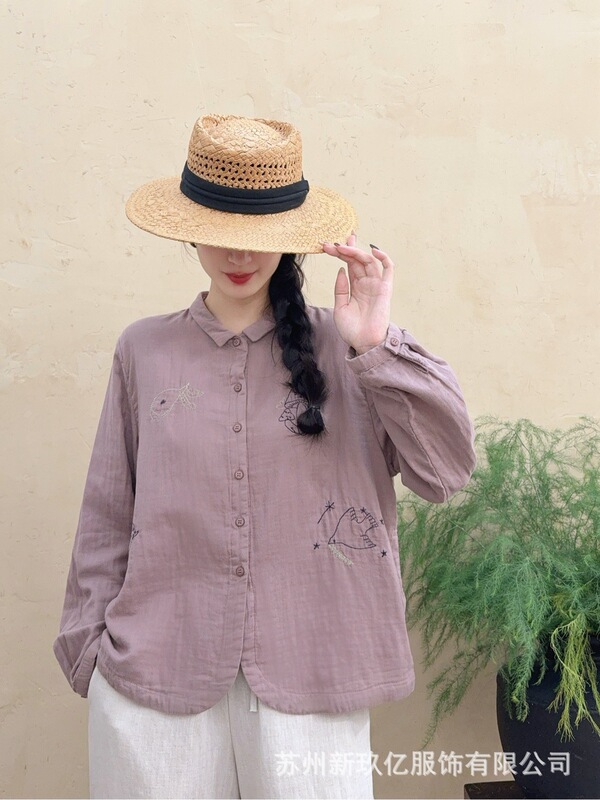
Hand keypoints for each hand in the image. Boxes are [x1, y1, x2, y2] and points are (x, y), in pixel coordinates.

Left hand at [322, 232, 393, 353]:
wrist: (363, 344)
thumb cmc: (351, 329)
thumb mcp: (339, 307)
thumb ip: (340, 288)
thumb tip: (341, 269)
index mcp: (355, 286)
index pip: (349, 263)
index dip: (340, 253)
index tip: (326, 246)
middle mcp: (366, 283)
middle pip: (357, 259)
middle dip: (344, 249)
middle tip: (330, 245)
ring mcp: (376, 284)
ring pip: (368, 261)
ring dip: (355, 252)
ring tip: (341, 247)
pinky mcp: (385, 289)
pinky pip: (389, 269)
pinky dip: (384, 257)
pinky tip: (373, 250)